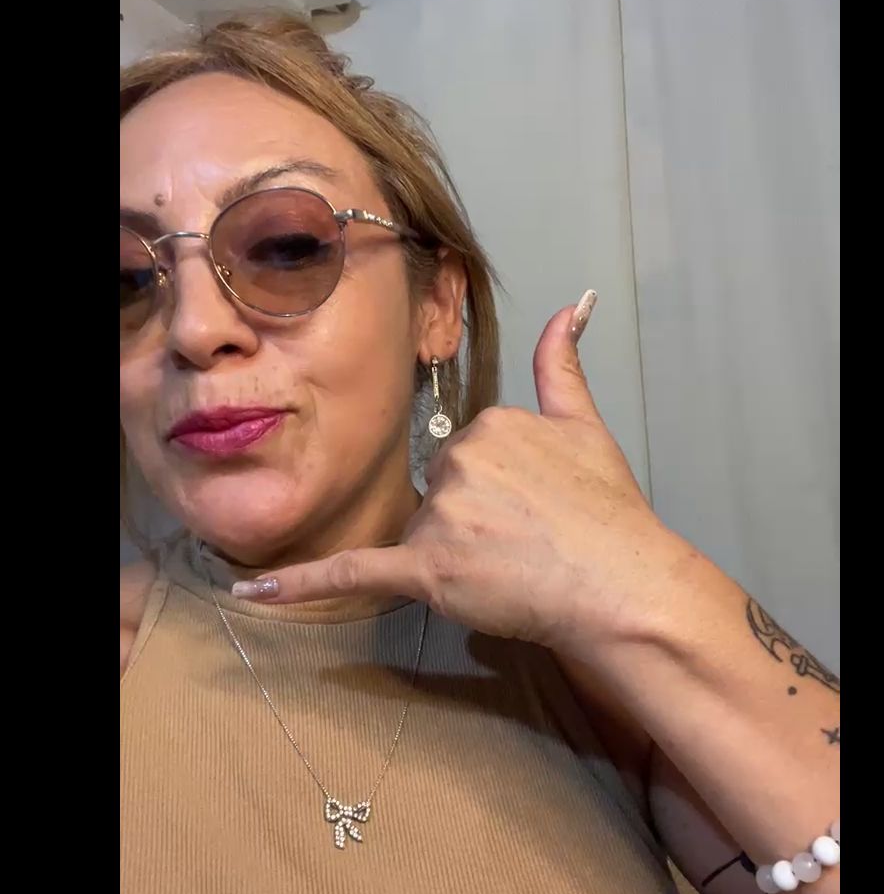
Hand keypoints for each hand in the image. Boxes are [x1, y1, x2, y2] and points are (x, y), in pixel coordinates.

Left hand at [239, 294, 692, 658]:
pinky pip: (354, 571)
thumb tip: (574, 302)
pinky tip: (254, 591)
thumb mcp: (586, 425)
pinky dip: (301, 582)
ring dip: (457, 553)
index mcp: (490, 423)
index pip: (467, 454)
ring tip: (513, 569)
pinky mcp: (427, 568)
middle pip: (442, 489)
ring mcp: (442, 515)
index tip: (534, 510)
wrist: (619, 581)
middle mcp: (460, 459)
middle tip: (527, 542)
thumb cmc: (608, 510)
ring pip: (424, 531)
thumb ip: (564, 363)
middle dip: (474, 518)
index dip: (498, 489)